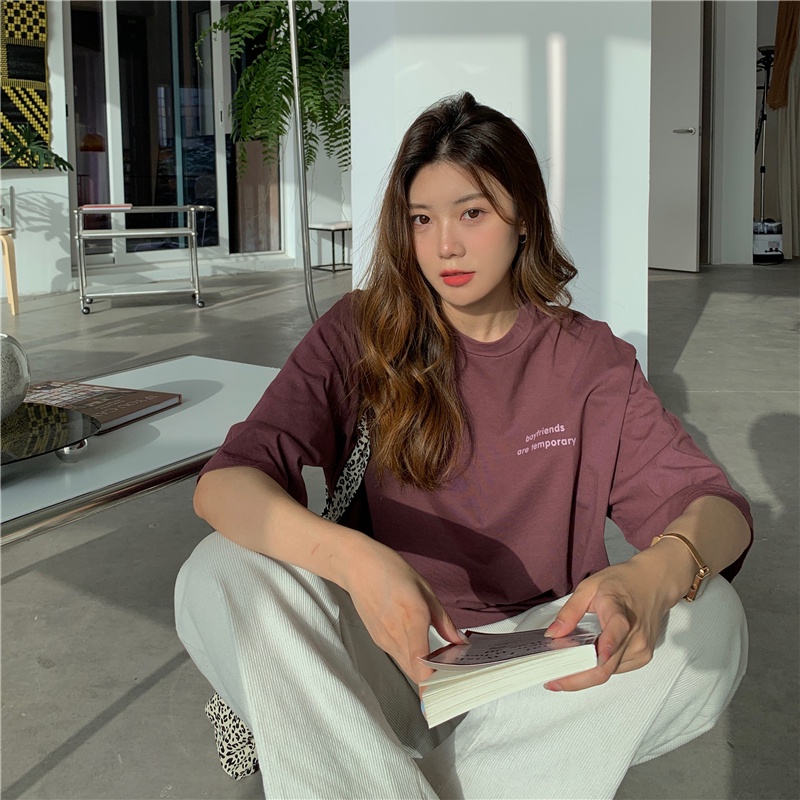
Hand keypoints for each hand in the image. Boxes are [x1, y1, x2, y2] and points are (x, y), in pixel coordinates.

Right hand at [339, 540, 465, 683]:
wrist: (357, 567)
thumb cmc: (391, 571)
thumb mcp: (425, 589)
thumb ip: (443, 620)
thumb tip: (459, 641)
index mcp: (412, 616)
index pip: (420, 661)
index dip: (433, 679)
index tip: (449, 682)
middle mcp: (395, 633)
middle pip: (415, 673)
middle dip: (433, 679)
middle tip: (451, 672)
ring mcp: (384, 639)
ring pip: (407, 668)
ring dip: (422, 670)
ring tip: (439, 660)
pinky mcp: (378, 640)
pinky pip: (398, 657)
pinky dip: (411, 660)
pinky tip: (420, 648)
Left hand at [542, 553, 675, 691]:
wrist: (654, 583)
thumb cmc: (622, 582)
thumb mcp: (589, 587)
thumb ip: (570, 611)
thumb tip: (553, 634)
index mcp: (619, 610)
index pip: (617, 630)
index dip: (607, 645)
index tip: (596, 656)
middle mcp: (634, 634)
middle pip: (606, 666)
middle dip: (577, 678)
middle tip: (553, 681)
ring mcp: (640, 648)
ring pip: (608, 672)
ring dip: (585, 674)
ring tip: (564, 669)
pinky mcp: (643, 657)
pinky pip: (616, 670)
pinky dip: (598, 668)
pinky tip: (586, 661)